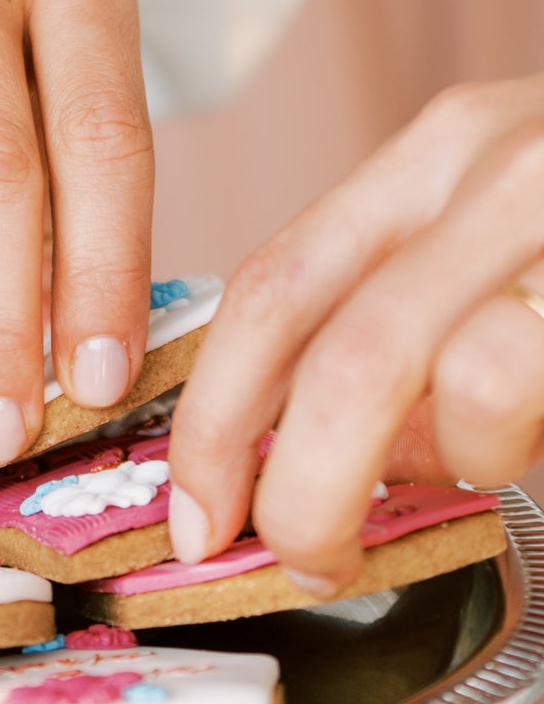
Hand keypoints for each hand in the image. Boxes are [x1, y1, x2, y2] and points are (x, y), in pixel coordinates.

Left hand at [169, 75, 543, 593]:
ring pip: (468, 386)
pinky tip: (539, 433)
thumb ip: (400, 317)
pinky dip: (524, 448)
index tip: (193, 513)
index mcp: (442, 149)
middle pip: (345, 353)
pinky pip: (531, 393)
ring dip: (467, 465)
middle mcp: (509, 162)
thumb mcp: (493, 239)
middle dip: (300, 486)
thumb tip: (299, 459)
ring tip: (503, 456)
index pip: (275, 285)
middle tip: (304, 554)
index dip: (214, 415)